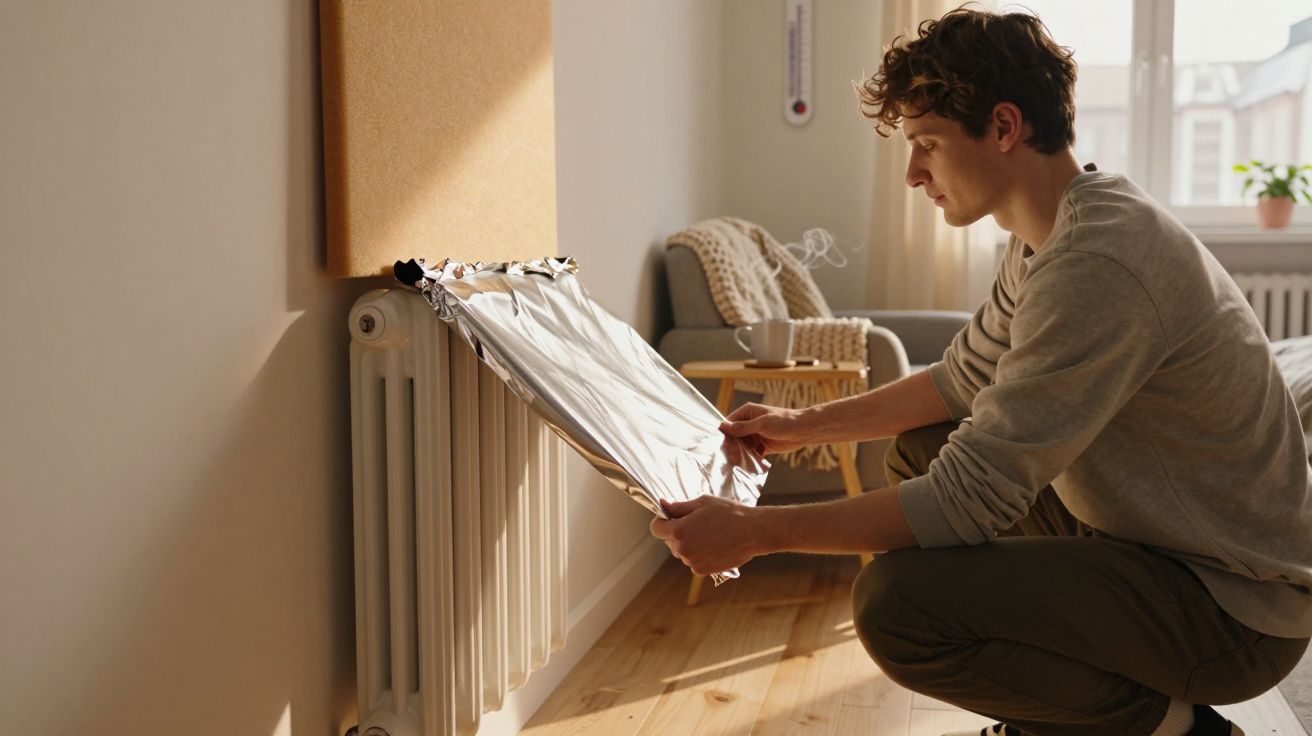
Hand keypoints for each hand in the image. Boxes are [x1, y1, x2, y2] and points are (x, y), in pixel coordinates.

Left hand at [649, 496, 766, 575]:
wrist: (753, 532)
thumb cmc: (729, 513)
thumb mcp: (702, 503)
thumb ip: (679, 507)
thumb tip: (663, 505)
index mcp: (678, 531)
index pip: (656, 528)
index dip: (663, 521)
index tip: (673, 518)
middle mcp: (681, 549)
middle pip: (669, 540)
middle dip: (678, 532)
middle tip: (699, 523)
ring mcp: (691, 562)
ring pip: (682, 552)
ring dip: (689, 544)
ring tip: (710, 534)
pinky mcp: (702, 571)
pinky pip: (693, 561)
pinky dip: (699, 555)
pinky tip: (715, 545)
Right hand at [719, 403, 809, 456]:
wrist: (803, 431)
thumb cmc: (784, 422)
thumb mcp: (762, 424)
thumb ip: (743, 427)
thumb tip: (723, 426)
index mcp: (747, 412)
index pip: (729, 422)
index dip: (723, 433)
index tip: (718, 444)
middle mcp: (749, 423)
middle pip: (734, 436)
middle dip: (731, 446)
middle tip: (726, 457)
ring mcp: (755, 435)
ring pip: (741, 446)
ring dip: (739, 454)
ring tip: (734, 463)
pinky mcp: (761, 446)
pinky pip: (751, 453)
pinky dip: (749, 459)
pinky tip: (746, 465)